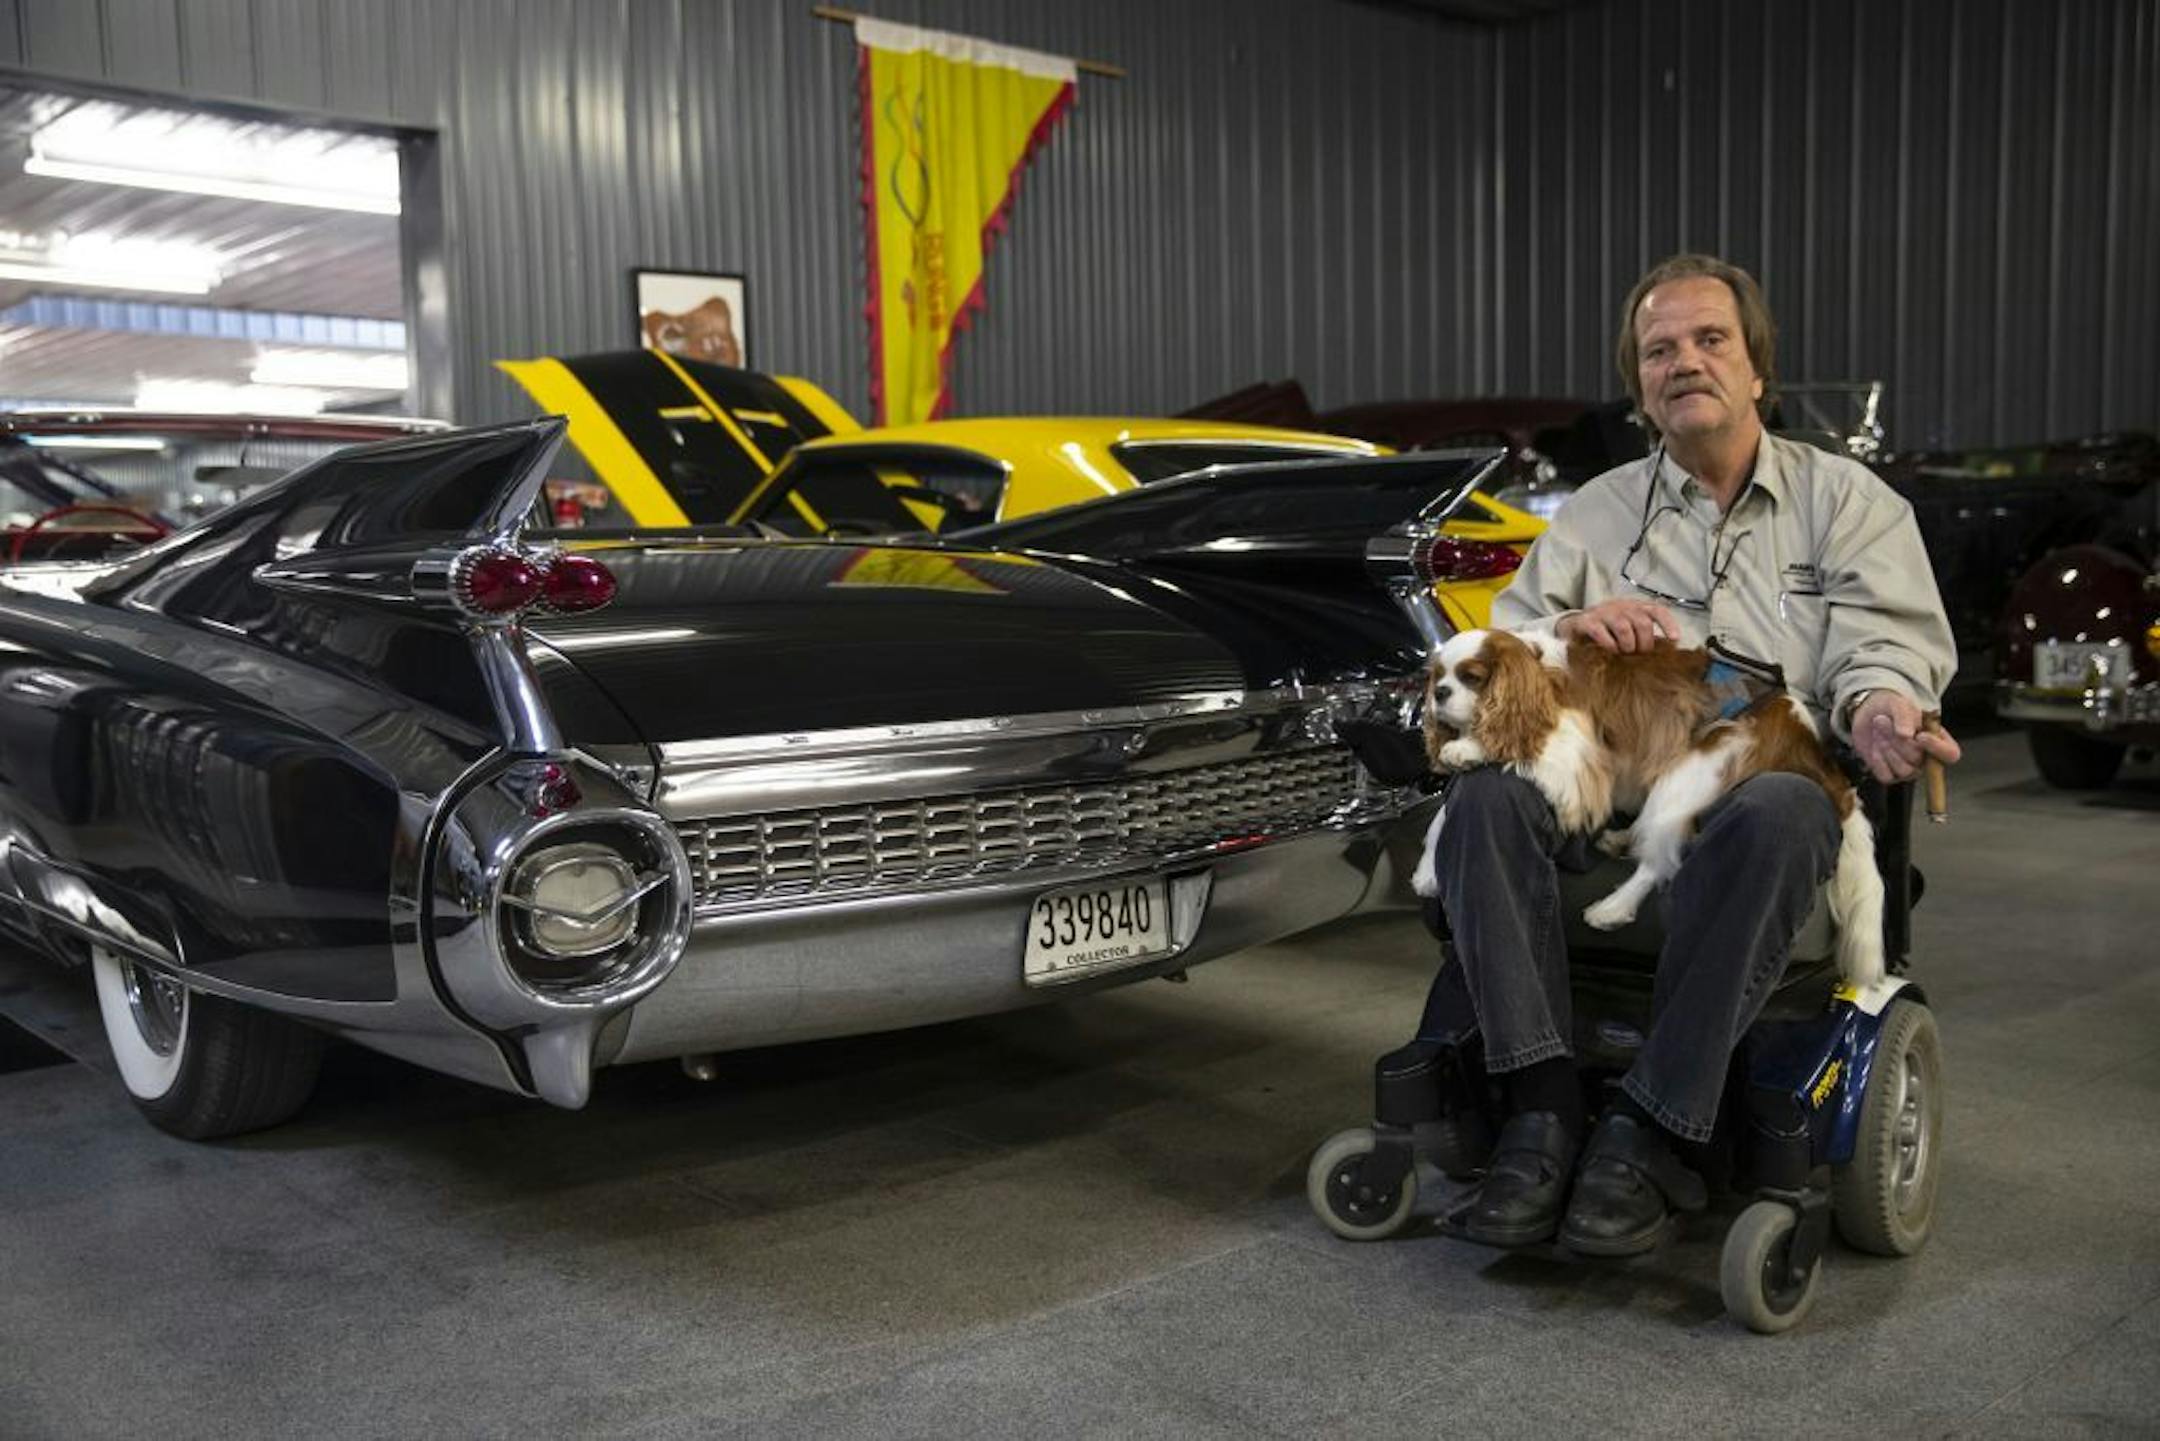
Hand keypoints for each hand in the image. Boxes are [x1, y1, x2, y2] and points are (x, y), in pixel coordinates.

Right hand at [1557, 598, 1681, 652]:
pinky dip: (1608, 645)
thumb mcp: (1629, 629)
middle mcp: (1621, 606)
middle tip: (1639, 654)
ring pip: (1623, 627)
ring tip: (1624, 654)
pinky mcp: (1587, 621)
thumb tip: (1666, 652)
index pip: (1657, 610)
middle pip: (1642, 622)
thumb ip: (1644, 636)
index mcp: (1635, 607)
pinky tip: (1609, 651)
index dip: (1668, 624)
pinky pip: (1601, 632)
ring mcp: (1603, 612)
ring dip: (1627, 645)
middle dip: (1644, 643)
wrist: (1575, 626)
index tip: (1675, 639)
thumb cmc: (1608, 631)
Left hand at [1852, 690, 1961, 783]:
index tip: (1920, 736)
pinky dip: (1877, 760)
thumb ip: (1905, 715)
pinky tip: (1874, 745)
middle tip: (1881, 720)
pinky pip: (1886, 776)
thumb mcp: (1899, 704)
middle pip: (1918, 759)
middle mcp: (1927, 759)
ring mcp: (1909, 769)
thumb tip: (1907, 735)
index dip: (1937, 748)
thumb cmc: (1891, 708)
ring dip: (1886, 748)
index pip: (1950, 754)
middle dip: (1897, 740)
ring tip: (1877, 730)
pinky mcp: (1891, 775)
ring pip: (1903, 769)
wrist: (1867, 715)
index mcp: (1939, 740)